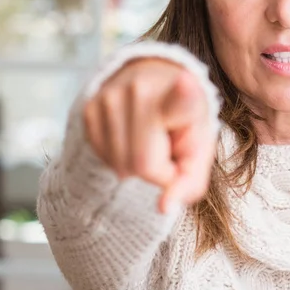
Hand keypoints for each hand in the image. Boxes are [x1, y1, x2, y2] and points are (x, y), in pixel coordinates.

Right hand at [83, 58, 216, 212]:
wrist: (156, 83)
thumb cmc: (183, 123)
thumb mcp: (199, 150)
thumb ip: (189, 182)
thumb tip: (164, 207)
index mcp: (184, 96)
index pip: (182, 99)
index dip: (184, 94)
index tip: (186, 82)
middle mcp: (145, 90)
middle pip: (142, 163)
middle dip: (158, 170)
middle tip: (167, 148)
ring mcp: (112, 95)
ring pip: (119, 165)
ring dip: (136, 166)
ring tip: (149, 138)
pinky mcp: (90, 105)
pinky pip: (102, 158)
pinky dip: (118, 159)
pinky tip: (130, 137)